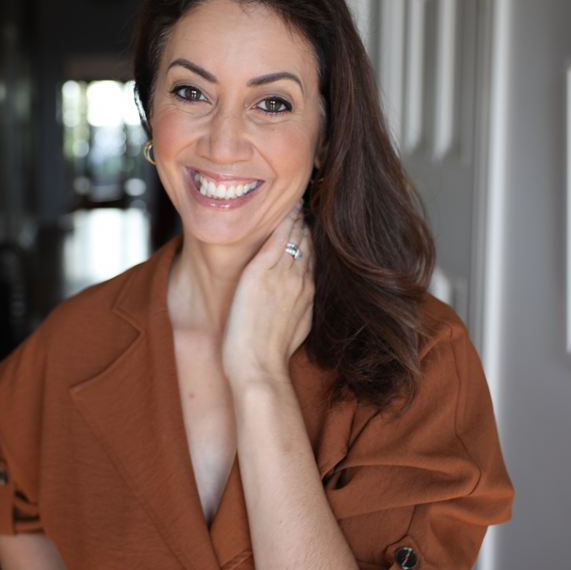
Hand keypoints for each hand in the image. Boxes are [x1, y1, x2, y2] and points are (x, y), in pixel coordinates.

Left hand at [223, 202, 313, 388]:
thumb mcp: (294, 332)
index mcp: (307, 295)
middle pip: (308, 244)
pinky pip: (277, 239)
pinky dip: (282, 221)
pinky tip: (285, 208)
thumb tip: (296, 306)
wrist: (259, 367)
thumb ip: (297, 311)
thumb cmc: (269, 357)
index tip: (308, 228)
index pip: (312, 259)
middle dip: (306, 225)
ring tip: (295, 202)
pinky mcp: (261, 273)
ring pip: (295, 237)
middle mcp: (300, 281)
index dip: (310, 241)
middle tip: (303, 206)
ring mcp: (282, 276)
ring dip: (296, 219)